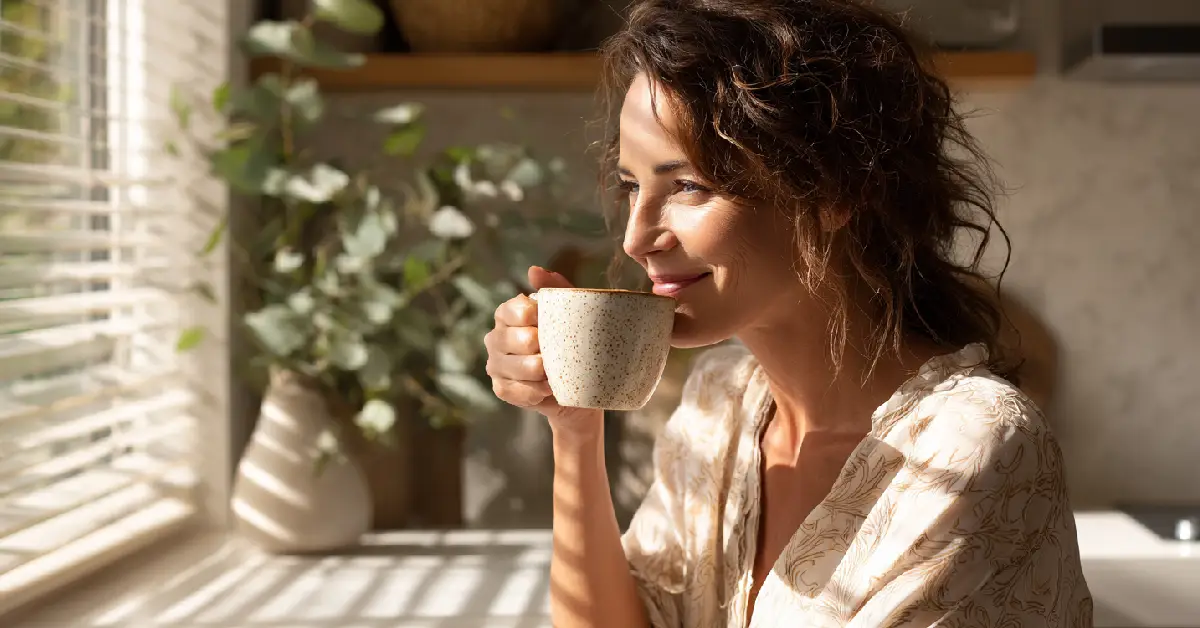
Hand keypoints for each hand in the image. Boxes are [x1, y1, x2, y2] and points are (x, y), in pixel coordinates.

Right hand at [485, 266, 603, 435]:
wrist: (578, 385)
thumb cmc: (571, 342)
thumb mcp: (570, 313)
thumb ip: (554, 290)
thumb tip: (534, 270)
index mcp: (508, 313)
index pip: (512, 310)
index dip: (533, 316)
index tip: (549, 323)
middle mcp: (495, 336)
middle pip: (514, 339)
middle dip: (541, 347)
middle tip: (557, 352)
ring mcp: (495, 364)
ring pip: (516, 366)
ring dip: (541, 372)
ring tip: (556, 372)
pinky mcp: (501, 388)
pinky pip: (515, 390)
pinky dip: (535, 391)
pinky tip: (548, 388)